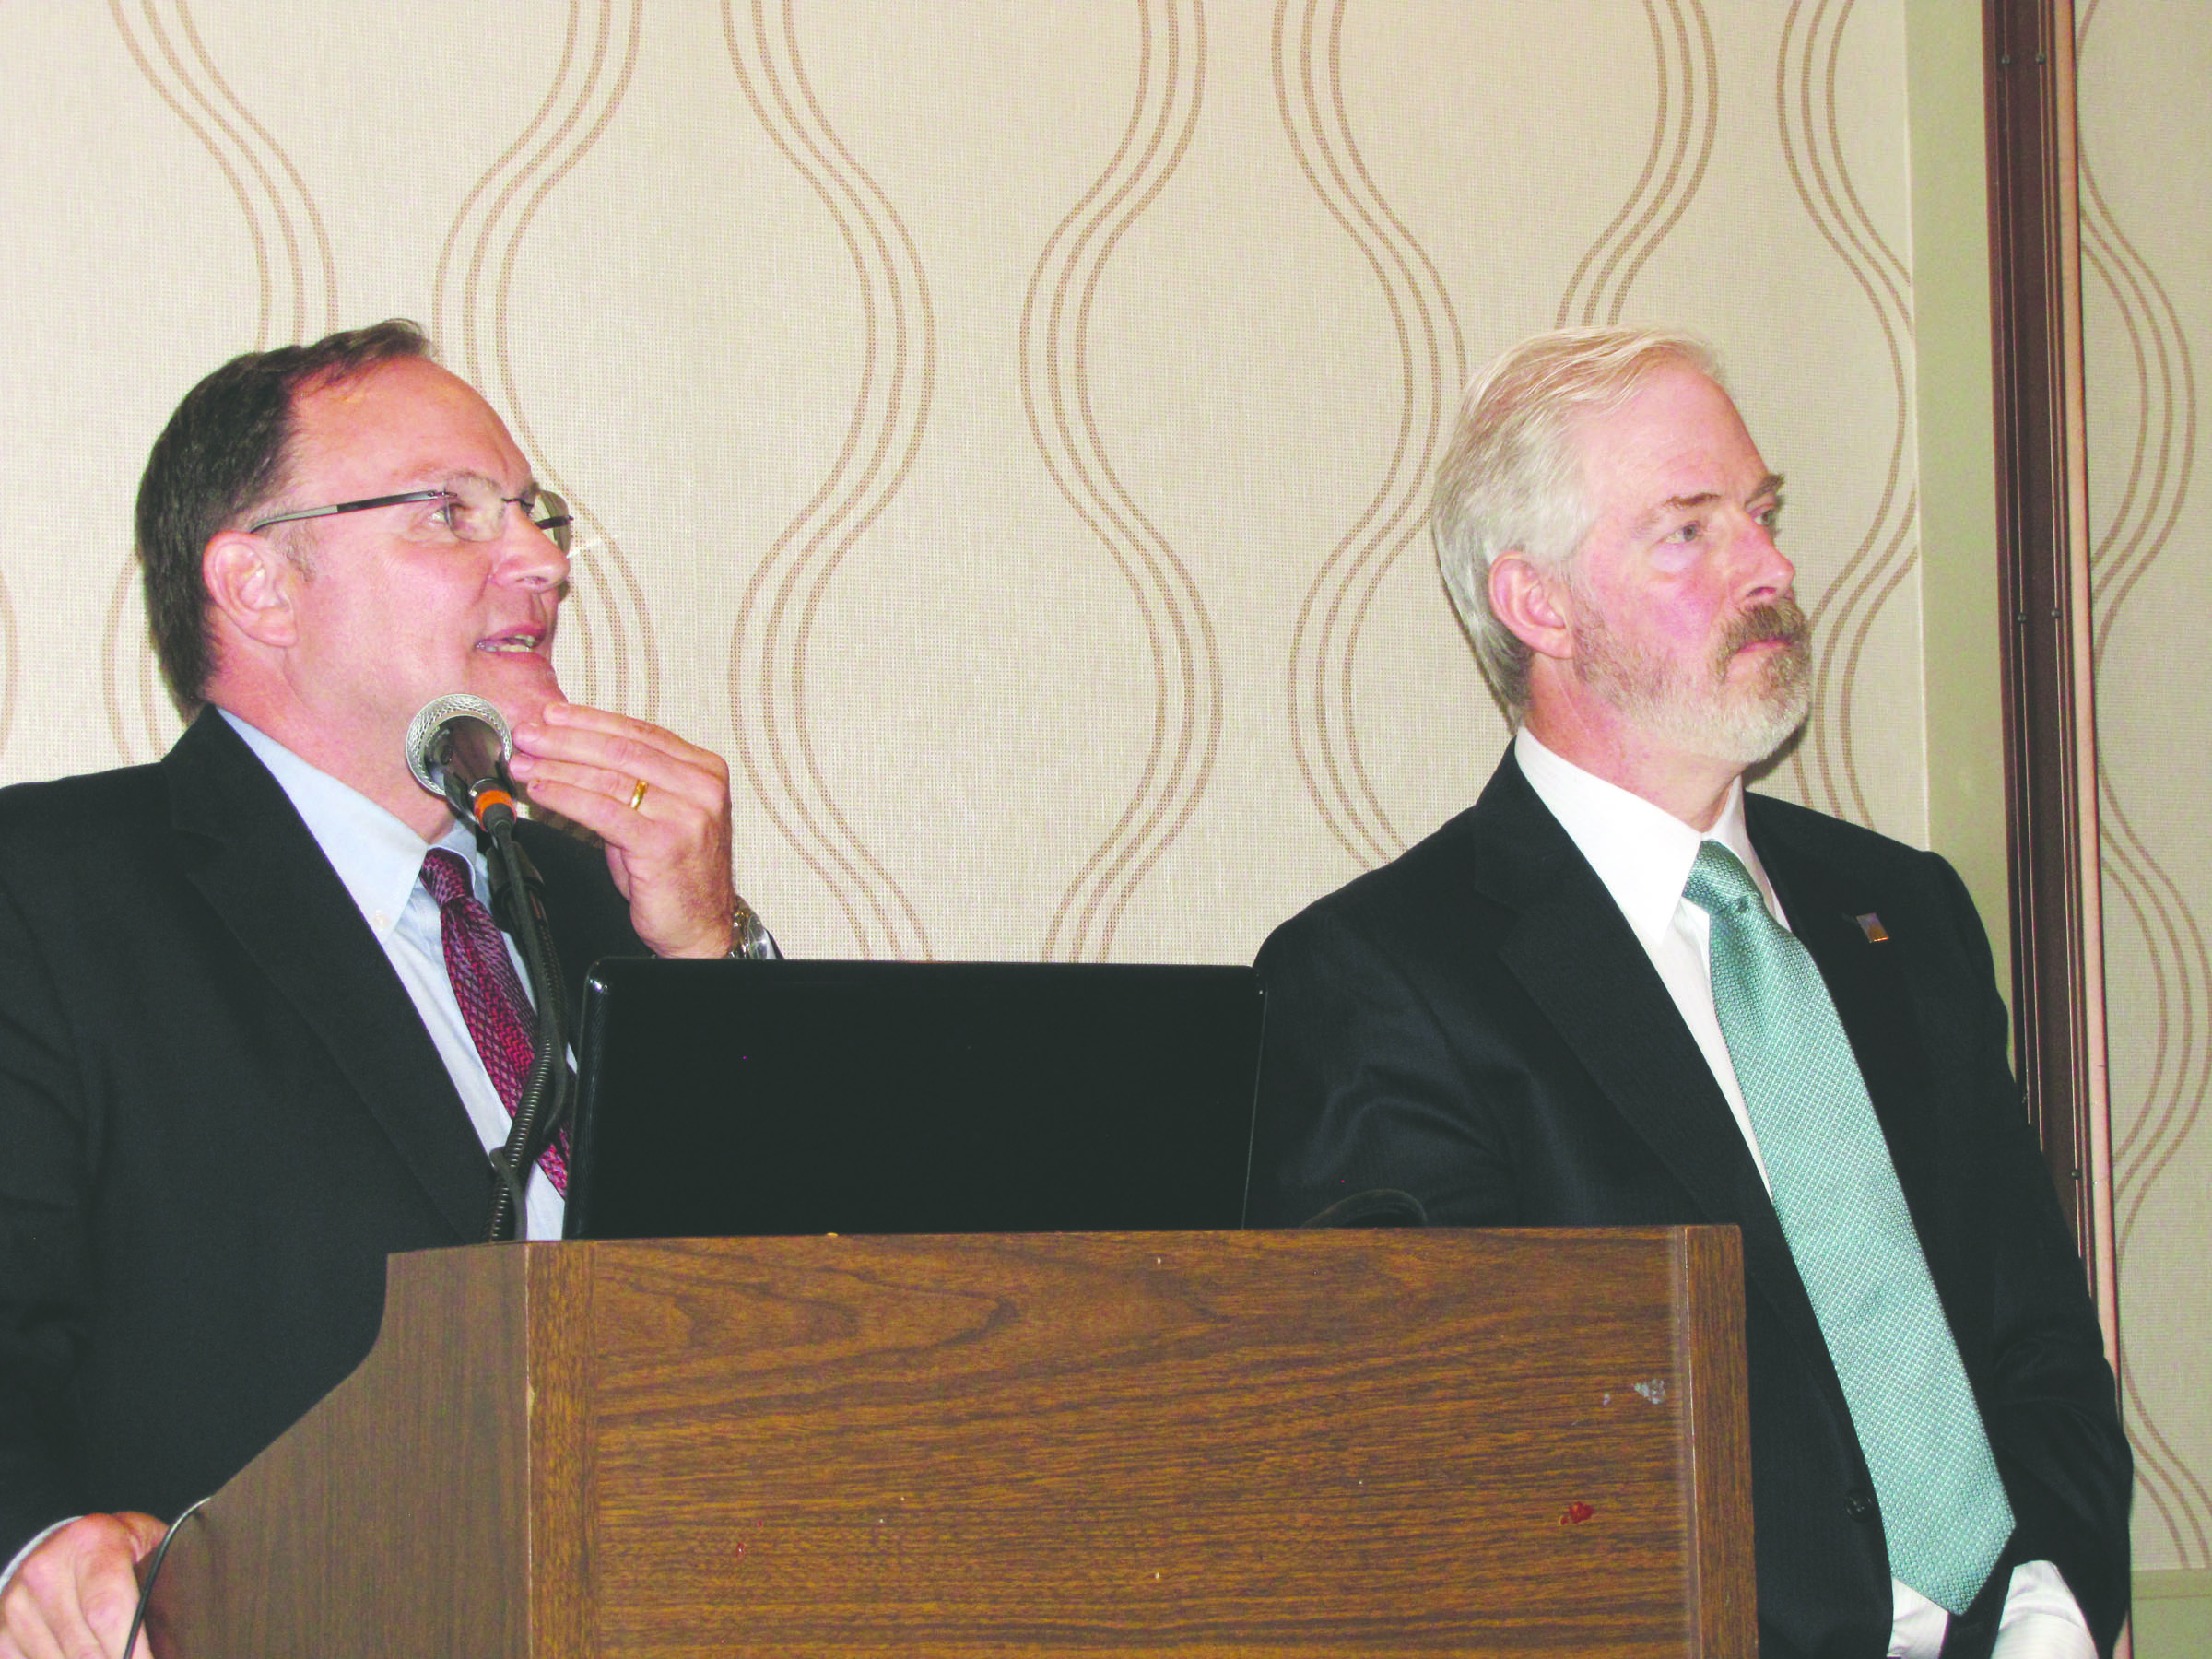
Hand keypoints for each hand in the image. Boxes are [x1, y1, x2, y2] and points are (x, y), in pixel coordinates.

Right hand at [0, 1513, 167, 1658]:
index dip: (132, 1649)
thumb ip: (162, 1577)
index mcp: (92, 1542)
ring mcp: (18, 1602)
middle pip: (84, 1648)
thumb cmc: (119, 1549)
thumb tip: (186, 1623)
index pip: (109, 1610)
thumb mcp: (148, 1546)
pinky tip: (82, 1656)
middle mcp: (47, 1570)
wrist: (65, 1544)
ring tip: (117, 1656)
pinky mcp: (1, 1629)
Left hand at [506, 703, 735, 957]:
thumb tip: (571, 752)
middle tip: (528, 734)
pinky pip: (603, 812)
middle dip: (566, 739)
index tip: (553, 715)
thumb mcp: (659, 814)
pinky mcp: (664, 843)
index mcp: (704, 770)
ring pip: (608, 779)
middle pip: (621, 750)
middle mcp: (701, 788)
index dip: (590, 720)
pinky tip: (541, 791)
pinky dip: (565, 798)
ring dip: (557, 768)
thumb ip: (630, 782)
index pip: (640, 732)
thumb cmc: (676, 872)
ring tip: (524, 763)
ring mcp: (687, 815)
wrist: (701, 926)